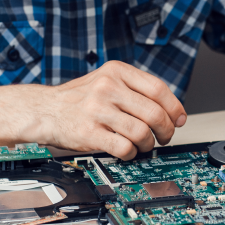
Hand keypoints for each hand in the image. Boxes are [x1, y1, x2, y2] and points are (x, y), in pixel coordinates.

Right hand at [39, 61, 185, 158]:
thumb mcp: (108, 80)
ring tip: (145, 144)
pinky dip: (132, 153)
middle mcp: (108, 87)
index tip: (179, 119)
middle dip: (166, 130)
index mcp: (117, 71)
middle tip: (165, 136)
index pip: (158, 89)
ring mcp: (98, 110)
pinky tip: (128, 150)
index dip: (175, 107)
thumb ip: (136, 89)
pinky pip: (124, 148)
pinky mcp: (89, 133)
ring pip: (142, 132)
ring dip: (149, 144)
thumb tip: (172, 111)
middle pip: (154, 113)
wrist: (45, 110)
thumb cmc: (82, 98)